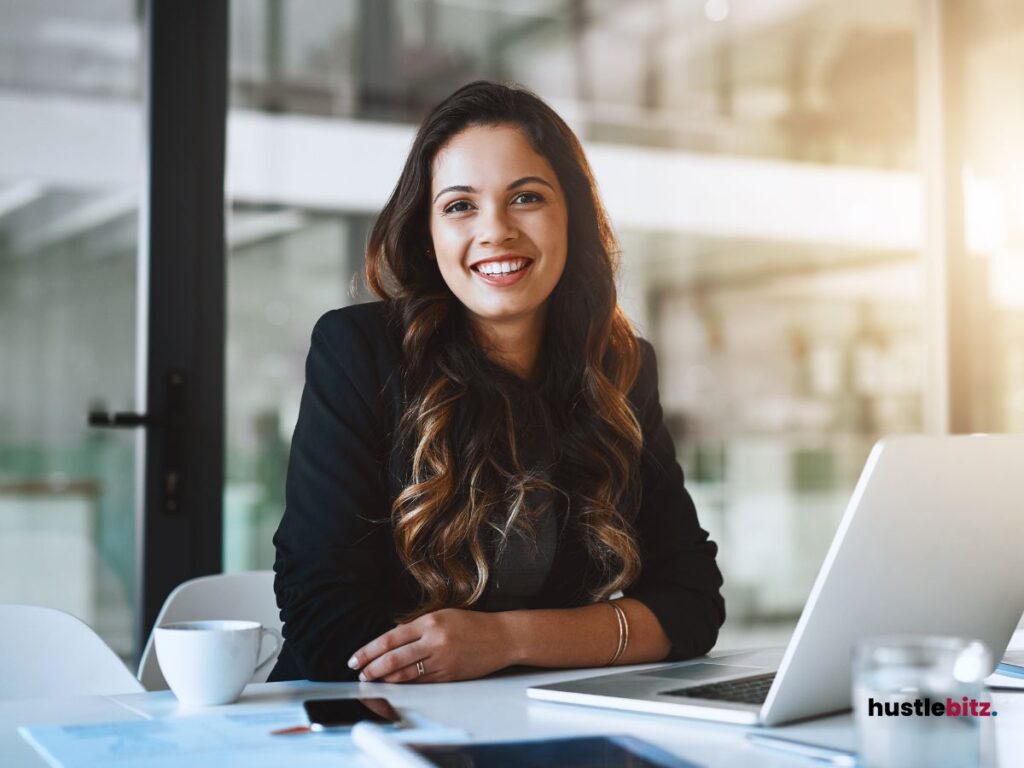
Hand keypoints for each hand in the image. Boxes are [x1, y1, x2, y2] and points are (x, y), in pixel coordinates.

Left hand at [348, 608, 513, 682]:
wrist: (502, 637)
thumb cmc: (473, 625)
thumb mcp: (443, 615)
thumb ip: (417, 626)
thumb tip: (393, 639)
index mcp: (430, 622)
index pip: (391, 638)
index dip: (370, 650)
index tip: (356, 658)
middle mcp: (434, 640)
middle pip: (394, 658)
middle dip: (373, 668)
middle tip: (361, 673)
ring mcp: (442, 660)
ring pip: (405, 674)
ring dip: (386, 679)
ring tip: (373, 681)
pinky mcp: (449, 675)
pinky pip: (421, 682)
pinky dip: (405, 685)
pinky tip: (395, 685)